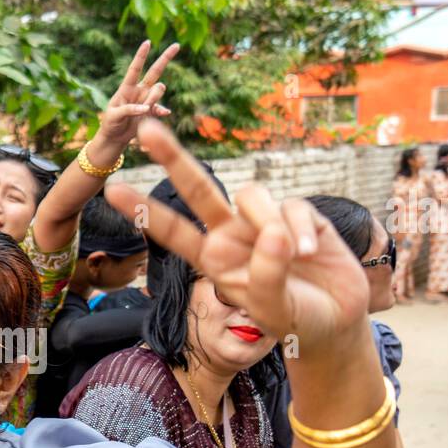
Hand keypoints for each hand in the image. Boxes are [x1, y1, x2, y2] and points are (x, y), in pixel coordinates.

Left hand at [96, 40, 177, 148]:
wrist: (114, 137)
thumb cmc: (110, 124)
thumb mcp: (114, 116)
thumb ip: (128, 110)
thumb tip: (145, 108)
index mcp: (126, 88)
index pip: (135, 69)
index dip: (141, 56)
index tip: (147, 42)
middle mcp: (138, 91)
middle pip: (155, 71)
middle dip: (165, 58)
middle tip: (177, 45)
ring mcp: (146, 100)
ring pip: (159, 90)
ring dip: (155, 98)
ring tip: (144, 111)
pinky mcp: (151, 112)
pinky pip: (160, 108)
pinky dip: (162, 110)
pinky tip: (165, 113)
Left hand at [107, 119, 369, 350]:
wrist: (335, 319)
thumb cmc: (294, 318)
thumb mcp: (273, 310)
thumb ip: (267, 276)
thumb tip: (272, 235)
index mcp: (212, 260)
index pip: (173, 232)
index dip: (144, 210)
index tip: (112, 190)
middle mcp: (230, 234)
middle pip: (197, 189)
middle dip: (172, 158)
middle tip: (145, 129)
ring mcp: (261, 221)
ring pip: (253, 196)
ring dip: (271, 223)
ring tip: (295, 257)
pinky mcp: (296, 214)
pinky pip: (293, 207)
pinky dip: (303, 230)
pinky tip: (312, 252)